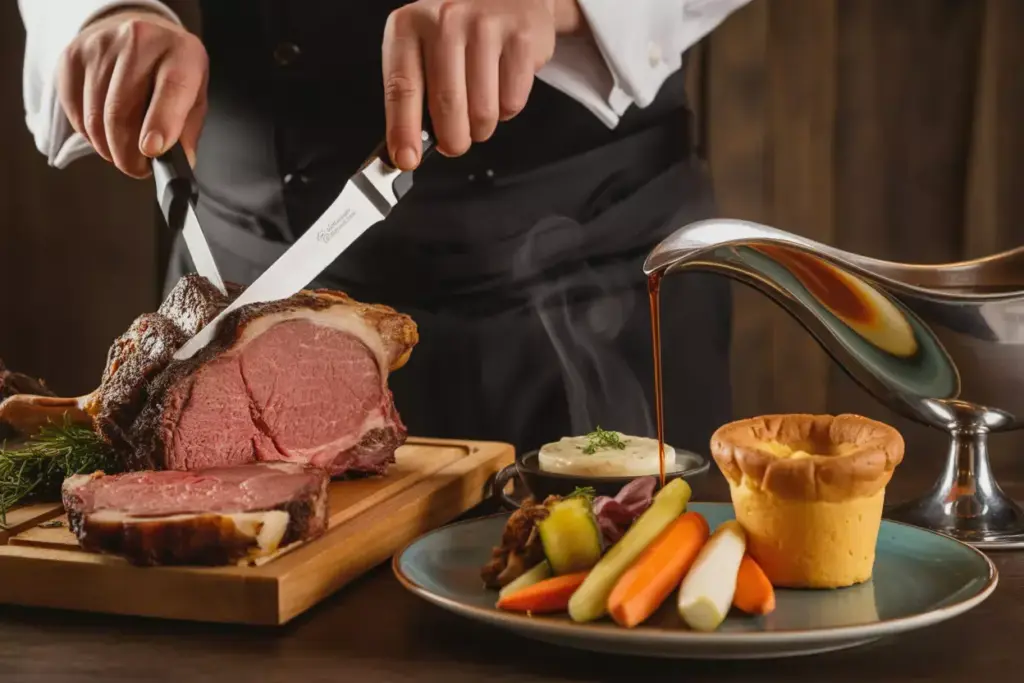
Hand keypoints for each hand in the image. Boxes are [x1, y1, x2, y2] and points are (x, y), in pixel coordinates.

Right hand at [57, 9, 207, 177]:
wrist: (141, 33)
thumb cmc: (172, 73)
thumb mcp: (195, 98)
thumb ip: (187, 132)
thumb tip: (179, 163)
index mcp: (180, 53)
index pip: (170, 88)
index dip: (160, 123)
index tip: (152, 151)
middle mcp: (139, 41)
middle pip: (122, 110)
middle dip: (127, 153)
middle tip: (137, 169)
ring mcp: (100, 46)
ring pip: (94, 117)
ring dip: (108, 148)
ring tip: (123, 153)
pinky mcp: (72, 56)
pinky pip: (75, 113)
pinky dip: (89, 135)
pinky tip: (105, 133)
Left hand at [382, 0, 585, 169]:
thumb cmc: (459, 33)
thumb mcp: (423, 51)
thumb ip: (414, 95)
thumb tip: (407, 148)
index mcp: (409, 26)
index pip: (402, 87)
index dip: (403, 130)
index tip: (407, 159)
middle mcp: (445, 19)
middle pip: (447, 104)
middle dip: (453, 139)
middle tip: (455, 144)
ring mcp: (485, 25)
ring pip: (483, 110)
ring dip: (482, 127)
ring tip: (479, 113)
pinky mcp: (520, 37)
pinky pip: (512, 101)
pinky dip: (507, 109)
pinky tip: (501, 89)